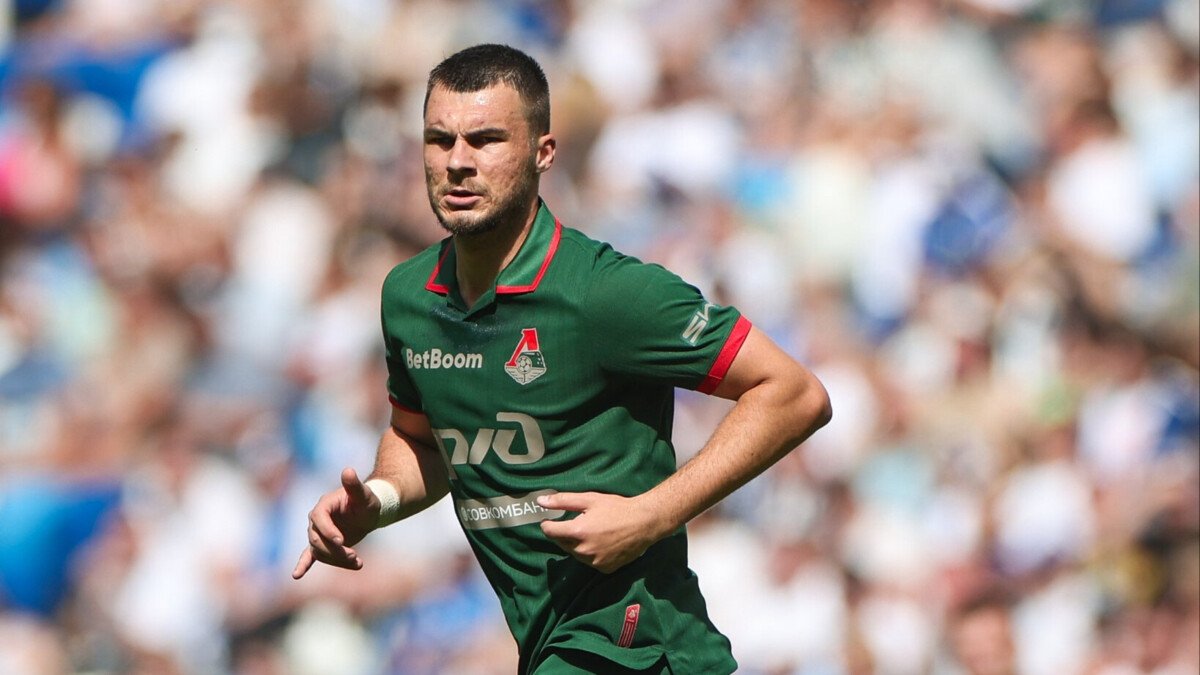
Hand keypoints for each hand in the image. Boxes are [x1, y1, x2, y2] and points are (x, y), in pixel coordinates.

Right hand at [292, 467, 381, 578]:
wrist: (368, 512)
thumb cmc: (367, 501)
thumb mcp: (364, 494)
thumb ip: (354, 485)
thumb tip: (348, 470)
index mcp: (324, 505)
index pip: (319, 519)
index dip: (328, 531)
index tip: (342, 541)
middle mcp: (316, 519)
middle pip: (318, 539)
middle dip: (335, 550)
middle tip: (354, 556)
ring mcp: (318, 532)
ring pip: (319, 551)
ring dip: (336, 560)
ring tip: (358, 562)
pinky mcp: (322, 544)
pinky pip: (309, 555)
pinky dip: (303, 564)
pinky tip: (297, 575)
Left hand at [537, 492, 663, 573]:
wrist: (644, 523)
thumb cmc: (617, 508)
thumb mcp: (589, 499)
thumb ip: (562, 501)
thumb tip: (540, 502)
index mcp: (577, 532)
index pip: (549, 532)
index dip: (548, 524)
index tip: (551, 519)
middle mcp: (583, 551)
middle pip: (562, 543)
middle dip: (565, 533)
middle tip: (579, 522)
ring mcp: (594, 562)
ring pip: (575, 553)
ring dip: (577, 544)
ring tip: (593, 531)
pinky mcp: (605, 568)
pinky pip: (590, 561)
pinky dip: (591, 553)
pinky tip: (602, 542)